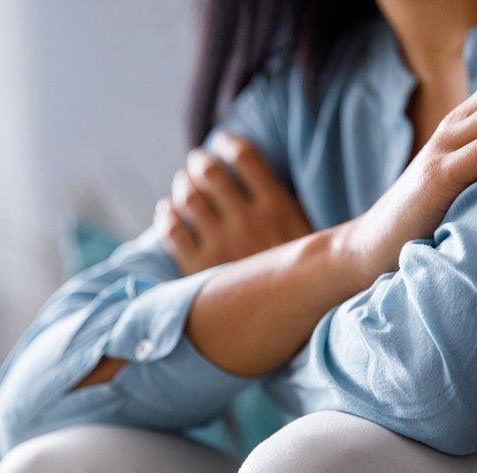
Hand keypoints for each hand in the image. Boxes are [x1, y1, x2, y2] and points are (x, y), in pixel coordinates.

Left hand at [157, 133, 312, 274]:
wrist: (292, 325)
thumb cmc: (303, 282)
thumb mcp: (309, 238)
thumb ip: (287, 208)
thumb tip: (264, 179)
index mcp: (279, 209)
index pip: (245, 156)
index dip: (229, 143)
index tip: (223, 143)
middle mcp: (248, 222)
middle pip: (209, 172)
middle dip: (199, 163)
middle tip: (197, 164)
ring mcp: (221, 245)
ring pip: (187, 197)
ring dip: (182, 186)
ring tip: (184, 187)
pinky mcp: (198, 268)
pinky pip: (171, 229)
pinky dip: (166, 215)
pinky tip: (170, 213)